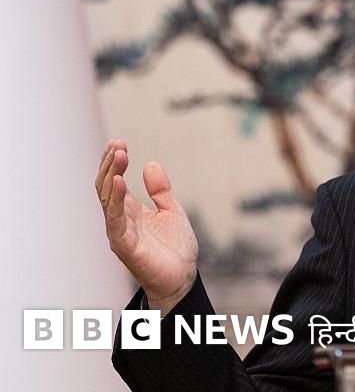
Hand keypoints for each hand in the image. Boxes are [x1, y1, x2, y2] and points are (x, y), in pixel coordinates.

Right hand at [95, 140, 198, 315]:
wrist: (183, 277)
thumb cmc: (175, 249)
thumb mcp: (171, 211)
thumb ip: (160, 190)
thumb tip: (150, 164)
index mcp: (130, 210)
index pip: (113, 182)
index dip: (113, 162)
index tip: (119, 143)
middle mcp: (120, 219)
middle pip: (106, 187)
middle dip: (109, 164)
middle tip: (117, 145)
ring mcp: (119, 231)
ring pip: (106, 199)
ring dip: (110, 176)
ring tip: (118, 155)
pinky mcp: (124, 245)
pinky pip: (114, 219)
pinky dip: (114, 200)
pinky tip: (118, 182)